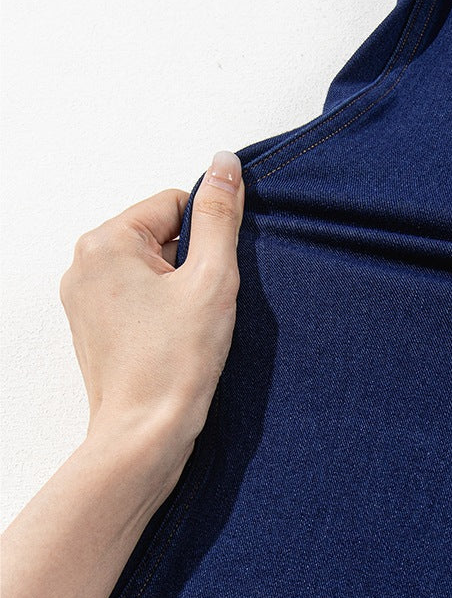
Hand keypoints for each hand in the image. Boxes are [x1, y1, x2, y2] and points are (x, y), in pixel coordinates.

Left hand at [59, 150, 244, 484]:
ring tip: (188, 328)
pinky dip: (162, 311)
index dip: (207, 237)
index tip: (214, 277)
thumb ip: (219, 216)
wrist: (145, 433)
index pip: (174, 205)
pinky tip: (175, 340)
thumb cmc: (175, 364)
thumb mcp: (211, 278)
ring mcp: (83, 298)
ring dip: (179, 289)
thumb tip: (223, 164)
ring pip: (150, 268)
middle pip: (160, 235)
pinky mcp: (92, 326)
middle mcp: (83, 264)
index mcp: (105, 242)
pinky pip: (136, 297)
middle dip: (191, 264)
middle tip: (202, 307)